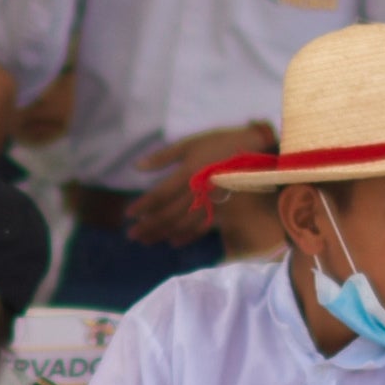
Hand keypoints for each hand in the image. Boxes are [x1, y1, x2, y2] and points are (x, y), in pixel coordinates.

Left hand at [121, 123, 268, 244]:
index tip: (128, 214)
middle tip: (132, 235)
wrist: (256, 149)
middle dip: (149, 226)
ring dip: (163, 234)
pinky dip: (187, 236)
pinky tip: (174, 241)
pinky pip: (203, 227)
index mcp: (187, 173)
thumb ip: (163, 157)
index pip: (160, 195)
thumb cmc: (220, 142)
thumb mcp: (190, 143)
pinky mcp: (222, 208)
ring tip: (147, 240)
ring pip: (183, 224)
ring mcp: (210, 202)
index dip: (143, 206)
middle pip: (168, 214)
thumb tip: (137, 167)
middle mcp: (197, 191)